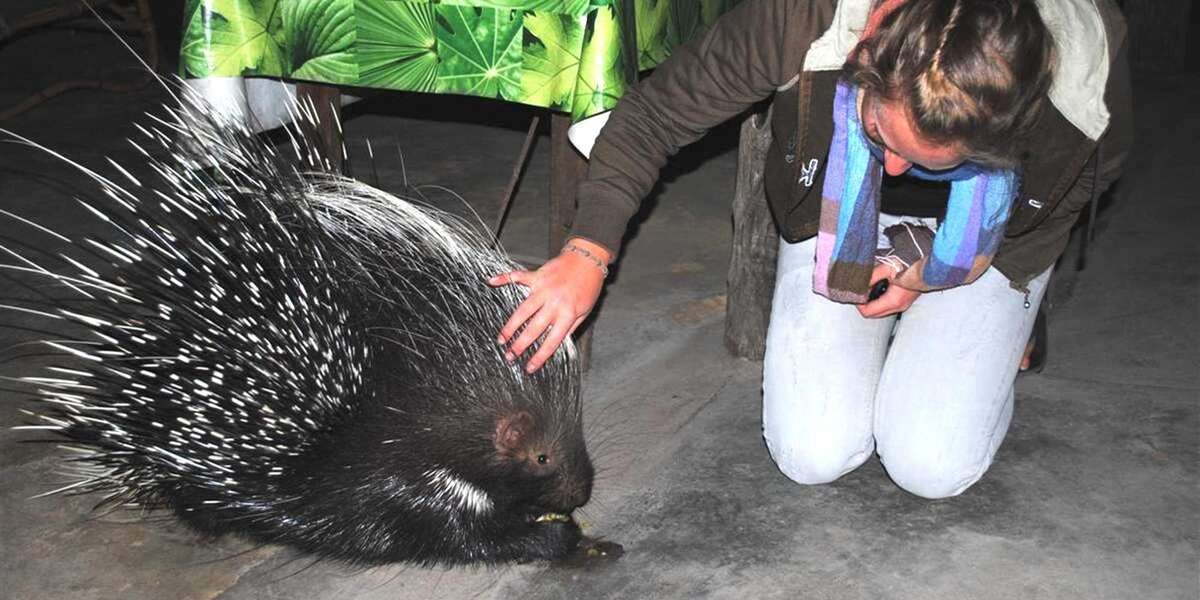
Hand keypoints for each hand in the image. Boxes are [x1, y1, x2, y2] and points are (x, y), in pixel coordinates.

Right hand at [487, 238, 610, 372]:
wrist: (588, 260)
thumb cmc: (588, 287)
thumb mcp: (584, 312)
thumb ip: (570, 327)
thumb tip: (556, 344)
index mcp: (567, 314)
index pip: (552, 341)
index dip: (540, 357)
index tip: (529, 367)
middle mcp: (554, 303)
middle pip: (533, 328)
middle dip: (520, 345)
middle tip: (509, 356)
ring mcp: (543, 288)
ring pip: (522, 310)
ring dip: (510, 326)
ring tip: (502, 339)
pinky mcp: (537, 275)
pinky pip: (518, 277)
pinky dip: (504, 278)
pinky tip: (490, 282)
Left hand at [857, 263, 920, 317]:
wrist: (930, 263)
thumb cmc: (911, 264)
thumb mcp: (887, 268)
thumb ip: (871, 277)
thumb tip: (858, 283)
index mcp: (893, 300)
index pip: (868, 312)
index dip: (858, 303)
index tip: (856, 292)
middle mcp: (899, 306)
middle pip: (873, 314)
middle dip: (864, 303)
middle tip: (861, 289)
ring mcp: (903, 305)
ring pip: (880, 310)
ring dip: (872, 301)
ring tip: (870, 286)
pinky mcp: (905, 301)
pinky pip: (887, 305)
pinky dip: (880, 299)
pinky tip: (879, 286)